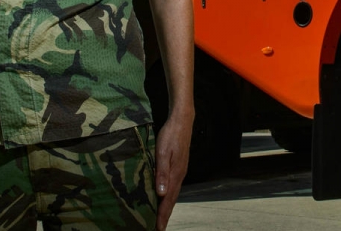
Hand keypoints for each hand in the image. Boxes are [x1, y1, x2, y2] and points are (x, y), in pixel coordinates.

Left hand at [154, 107, 193, 230]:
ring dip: (166, 207)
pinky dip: (168, 196)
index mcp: (175, 174)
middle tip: (158, 228)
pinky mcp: (179, 166)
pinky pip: (173, 186)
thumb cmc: (170, 135)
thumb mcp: (163, 152)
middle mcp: (179, 175)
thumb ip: (161, 173)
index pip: (168, 200)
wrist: (182, 120)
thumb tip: (161, 194)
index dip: (162, 215)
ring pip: (173, 194)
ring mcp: (180, 171)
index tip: (158, 228)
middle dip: (165, 215)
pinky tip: (163, 197)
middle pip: (172, 200)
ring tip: (159, 218)